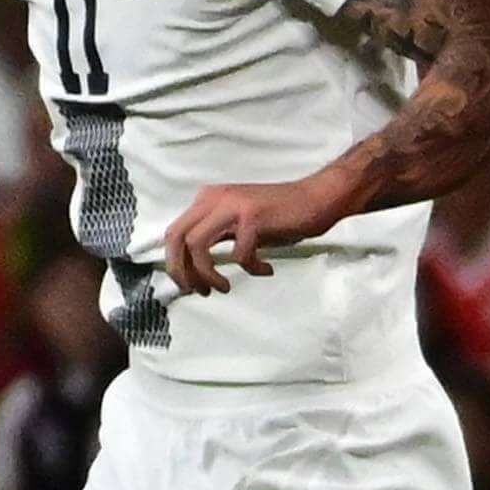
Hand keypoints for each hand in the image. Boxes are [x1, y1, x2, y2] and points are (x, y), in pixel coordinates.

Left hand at [159, 171, 343, 293]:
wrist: (315, 198)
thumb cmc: (279, 216)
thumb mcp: (237, 223)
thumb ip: (215, 236)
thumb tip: (191, 268)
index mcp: (208, 199)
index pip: (174, 232)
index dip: (174, 263)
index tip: (187, 284)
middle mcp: (214, 198)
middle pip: (177, 237)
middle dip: (181, 270)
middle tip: (197, 291)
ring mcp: (232, 205)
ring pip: (197, 245)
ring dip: (207, 274)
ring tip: (224, 287)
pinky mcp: (252, 217)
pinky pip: (239, 254)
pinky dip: (251, 268)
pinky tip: (265, 269)